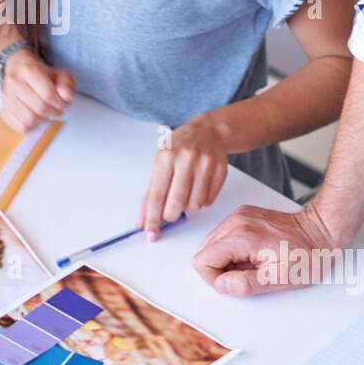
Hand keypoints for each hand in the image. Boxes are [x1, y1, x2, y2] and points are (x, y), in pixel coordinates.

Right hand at [0, 48, 74, 132]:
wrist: (17, 67)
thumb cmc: (39, 72)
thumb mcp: (58, 73)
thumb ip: (66, 84)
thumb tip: (66, 97)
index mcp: (28, 70)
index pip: (48, 94)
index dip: (60, 103)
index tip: (63, 103)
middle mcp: (14, 83)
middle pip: (39, 108)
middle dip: (53, 112)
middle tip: (56, 109)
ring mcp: (6, 97)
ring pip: (28, 120)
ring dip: (42, 120)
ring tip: (45, 113)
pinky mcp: (3, 109)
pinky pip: (18, 126)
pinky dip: (30, 126)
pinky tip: (34, 117)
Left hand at [139, 114, 227, 238]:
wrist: (208, 131)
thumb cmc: (179, 148)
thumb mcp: (160, 163)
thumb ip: (150, 193)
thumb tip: (142, 220)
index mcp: (166, 157)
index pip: (156, 196)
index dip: (152, 218)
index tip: (150, 233)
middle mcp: (186, 159)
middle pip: (176, 203)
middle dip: (170, 216)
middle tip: (169, 215)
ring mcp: (205, 164)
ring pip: (195, 205)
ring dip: (188, 208)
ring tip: (185, 195)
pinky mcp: (220, 170)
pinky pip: (209, 200)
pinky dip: (202, 202)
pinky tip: (198, 190)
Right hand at [192, 202, 349, 295]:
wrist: (322, 231)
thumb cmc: (307, 255)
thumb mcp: (280, 278)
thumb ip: (246, 284)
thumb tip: (222, 286)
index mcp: (242, 236)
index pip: (202, 260)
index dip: (214, 278)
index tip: (234, 282)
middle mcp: (236, 221)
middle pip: (203, 251)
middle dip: (219, 269)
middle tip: (245, 274)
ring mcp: (239, 215)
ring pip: (211, 244)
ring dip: (226, 259)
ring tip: (251, 263)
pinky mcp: (243, 215)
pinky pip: (223, 236)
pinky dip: (232, 249)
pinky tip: (252, 253)